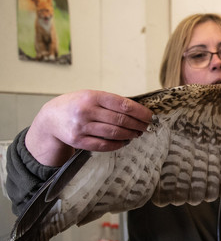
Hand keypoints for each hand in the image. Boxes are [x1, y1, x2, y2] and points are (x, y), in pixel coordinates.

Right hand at [26, 90, 152, 165]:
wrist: (50, 118)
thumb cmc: (76, 105)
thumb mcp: (91, 96)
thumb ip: (111, 102)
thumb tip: (138, 111)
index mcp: (92, 96)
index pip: (123, 105)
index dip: (140, 112)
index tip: (150, 116)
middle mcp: (86, 111)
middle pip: (121, 120)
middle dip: (138, 124)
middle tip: (146, 127)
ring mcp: (81, 127)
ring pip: (114, 133)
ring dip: (130, 134)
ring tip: (137, 133)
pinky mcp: (78, 141)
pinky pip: (104, 145)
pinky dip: (118, 144)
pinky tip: (125, 142)